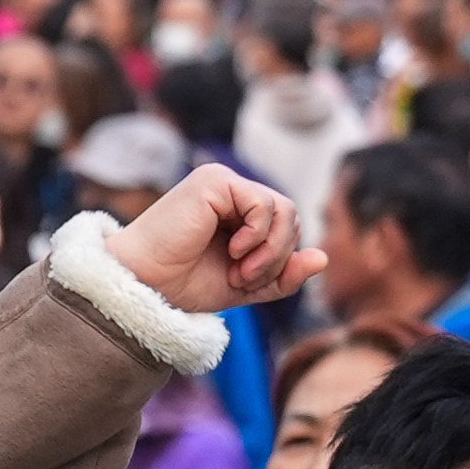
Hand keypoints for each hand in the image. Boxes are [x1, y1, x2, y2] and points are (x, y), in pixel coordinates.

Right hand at [98, 163, 320, 315]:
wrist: (145, 287)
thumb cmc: (184, 285)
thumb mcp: (247, 285)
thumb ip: (284, 275)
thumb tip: (323, 258)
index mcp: (237, 212)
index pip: (287, 225)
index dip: (280, 258)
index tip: (247, 283)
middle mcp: (230, 191)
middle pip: (291, 214)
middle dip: (278, 256)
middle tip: (244, 278)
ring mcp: (222, 183)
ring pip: (284, 209)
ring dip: (270, 250)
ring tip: (241, 270)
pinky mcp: (214, 181)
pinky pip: (264, 204)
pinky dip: (258, 235)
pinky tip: (234, 250)